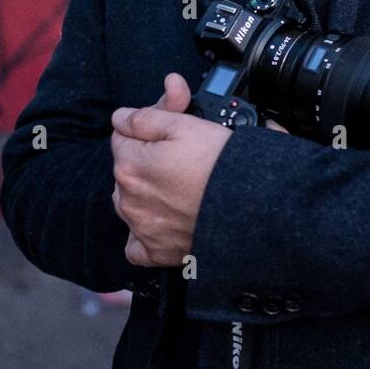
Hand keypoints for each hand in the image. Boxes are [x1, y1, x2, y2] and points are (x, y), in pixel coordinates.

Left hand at [111, 73, 230, 267]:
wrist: (248, 206)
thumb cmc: (219, 166)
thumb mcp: (184, 125)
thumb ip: (146, 118)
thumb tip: (121, 116)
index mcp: (130, 165)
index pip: (121, 137)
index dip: (146, 130)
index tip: (167, 133)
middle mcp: (128, 199)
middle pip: (126, 170)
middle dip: (145, 162)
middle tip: (180, 159)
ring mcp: (141, 228)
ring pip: (131, 203)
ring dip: (146, 194)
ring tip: (179, 188)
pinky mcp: (156, 251)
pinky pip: (137, 245)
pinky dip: (145, 234)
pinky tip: (164, 221)